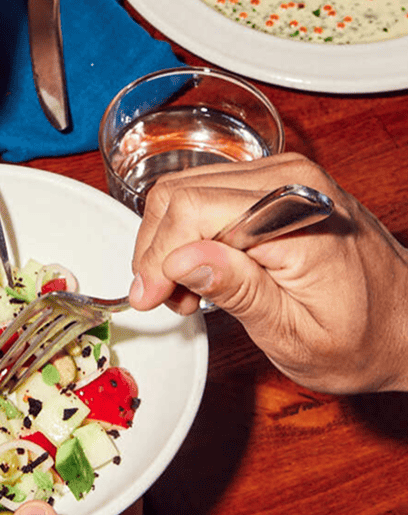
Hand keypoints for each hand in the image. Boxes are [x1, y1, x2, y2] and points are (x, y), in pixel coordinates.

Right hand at [129, 153, 407, 393]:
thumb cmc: (364, 337)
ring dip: (168, 246)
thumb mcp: (295, 333)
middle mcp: (287, 178)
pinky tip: (202, 272)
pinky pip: (203, 197)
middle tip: (168, 300)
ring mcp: (280, 177)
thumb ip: (237, 290)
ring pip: (182, 193)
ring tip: (188, 293)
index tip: (150, 298)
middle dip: (158, 252)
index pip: (190, 209)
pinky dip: (186, 236)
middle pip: (177, 194)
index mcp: (294, 208)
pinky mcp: (271, 187)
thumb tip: (179, 260)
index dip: (157, 257)